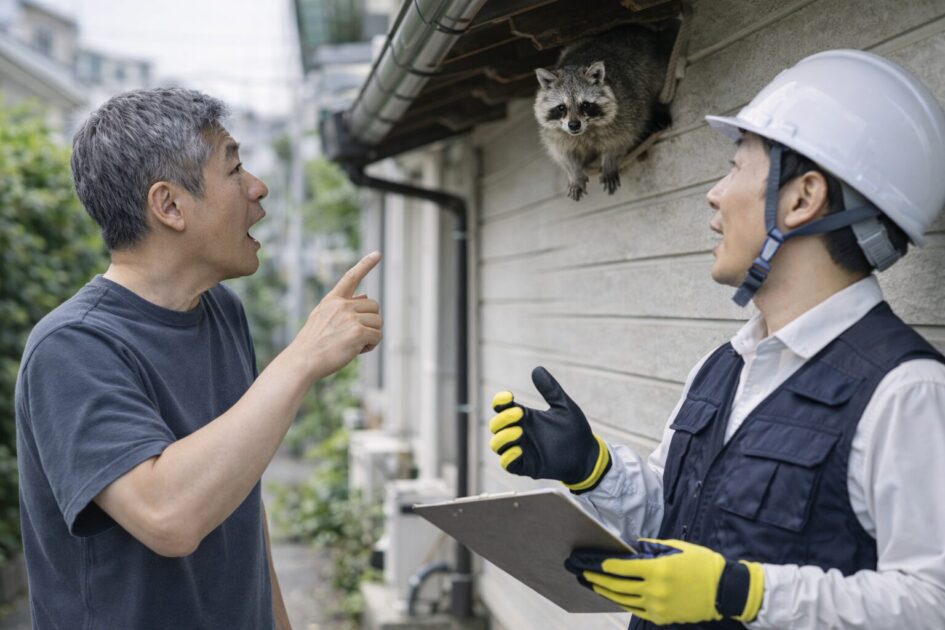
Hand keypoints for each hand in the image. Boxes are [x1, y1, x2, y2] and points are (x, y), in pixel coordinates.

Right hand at [292, 252, 382, 380]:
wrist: (302, 361)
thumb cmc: (313, 344)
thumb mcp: (323, 318)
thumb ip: (344, 306)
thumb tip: (367, 294)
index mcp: (332, 300)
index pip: (351, 277)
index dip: (366, 264)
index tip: (378, 254)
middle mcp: (342, 305)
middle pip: (374, 306)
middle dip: (370, 321)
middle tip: (355, 336)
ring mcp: (350, 318)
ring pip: (378, 322)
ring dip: (371, 335)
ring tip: (353, 344)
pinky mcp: (358, 332)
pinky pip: (377, 336)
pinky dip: (371, 345)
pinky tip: (356, 351)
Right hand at [489, 366, 609, 491]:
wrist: (587, 454)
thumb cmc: (575, 430)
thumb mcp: (564, 406)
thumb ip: (550, 389)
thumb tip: (536, 369)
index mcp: (525, 417)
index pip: (502, 408)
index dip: (499, 401)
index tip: (509, 396)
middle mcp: (520, 432)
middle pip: (495, 425)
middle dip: (502, 418)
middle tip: (519, 413)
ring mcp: (522, 450)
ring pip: (496, 445)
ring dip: (502, 437)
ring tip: (519, 432)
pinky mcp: (527, 466)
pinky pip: (507, 463)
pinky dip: (508, 456)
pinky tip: (519, 450)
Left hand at [565, 539, 764, 624]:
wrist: (724, 590)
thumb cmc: (701, 563)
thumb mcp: (677, 548)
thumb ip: (652, 548)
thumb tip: (631, 548)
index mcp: (658, 570)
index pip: (621, 568)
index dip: (603, 566)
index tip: (590, 562)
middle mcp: (655, 590)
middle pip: (617, 586)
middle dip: (596, 579)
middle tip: (581, 573)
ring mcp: (657, 607)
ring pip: (623, 600)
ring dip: (605, 592)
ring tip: (592, 584)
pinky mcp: (661, 618)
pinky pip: (635, 609)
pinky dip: (621, 602)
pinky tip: (612, 596)